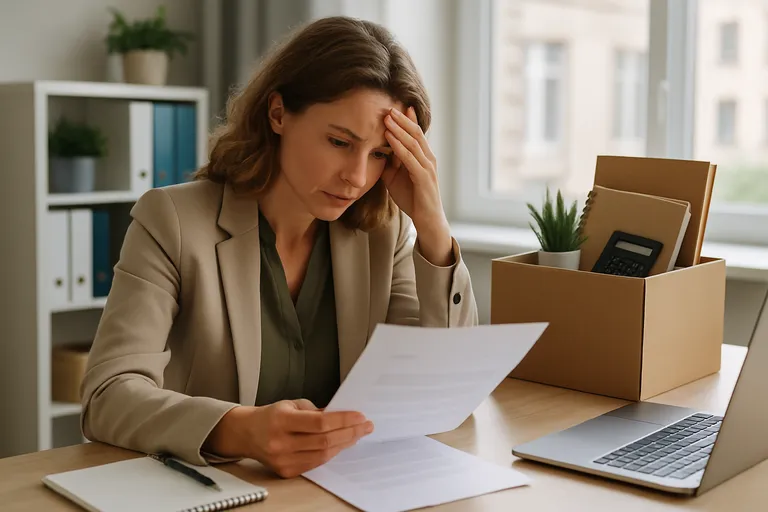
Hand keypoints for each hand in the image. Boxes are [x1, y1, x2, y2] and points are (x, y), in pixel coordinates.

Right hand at [203, 399, 372, 477]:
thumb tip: (342, 416)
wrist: (246, 434)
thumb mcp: (292, 404)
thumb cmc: (271, 416)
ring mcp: (283, 460)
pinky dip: (331, 453)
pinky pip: (315, 463)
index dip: (343, 420)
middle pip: (324, 441)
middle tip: (366, 426)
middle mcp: (280, 442)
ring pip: (322, 455)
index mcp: (281, 420)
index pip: (320, 423)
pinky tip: (340, 445)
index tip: (360, 416)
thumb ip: (316, 411)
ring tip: (357, 434)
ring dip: (344, 444)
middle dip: (350, 433)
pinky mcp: (286, 471)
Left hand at [382, 107, 452, 265]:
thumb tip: (375, 151)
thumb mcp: (395, 177)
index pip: (415, 133)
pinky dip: (399, 146)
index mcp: (423, 157)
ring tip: (387, 117)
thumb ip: (389, 163)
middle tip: (387, 106)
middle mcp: (428, 158)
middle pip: (415, 132)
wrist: (427, 220)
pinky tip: (389, 138)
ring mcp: (428, 167)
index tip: (392, 106)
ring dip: (399, 128)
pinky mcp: (424, 178)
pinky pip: (410, 158)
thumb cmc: (412, 198)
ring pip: (413, 142)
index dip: (405, 119)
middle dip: (401, 119)